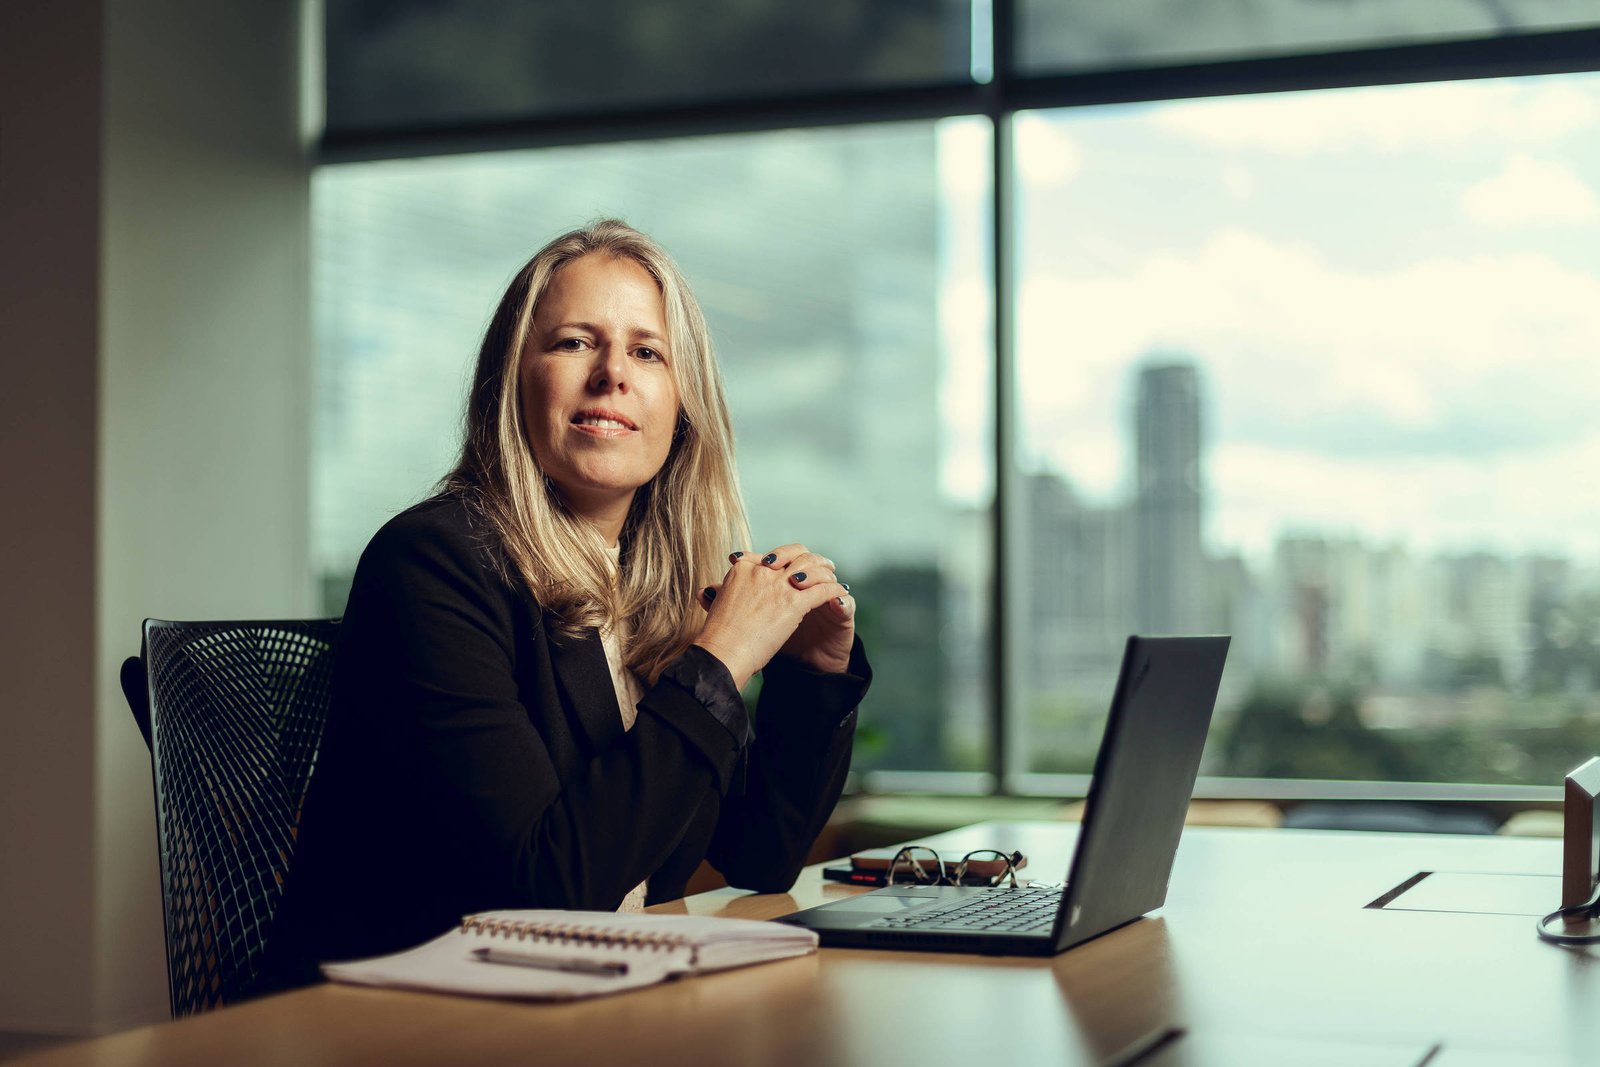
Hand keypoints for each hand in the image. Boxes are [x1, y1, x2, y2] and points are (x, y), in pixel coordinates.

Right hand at [693, 544, 854, 688]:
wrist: (722, 654)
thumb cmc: (717, 637)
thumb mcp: (715, 605)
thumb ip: (718, 593)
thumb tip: (708, 591)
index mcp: (743, 568)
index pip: (770, 557)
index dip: (784, 559)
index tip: (791, 566)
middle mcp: (761, 571)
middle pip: (793, 555)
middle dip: (809, 558)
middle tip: (820, 564)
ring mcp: (778, 585)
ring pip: (811, 568)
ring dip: (825, 570)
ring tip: (832, 575)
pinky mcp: (794, 602)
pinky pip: (822, 590)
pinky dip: (834, 590)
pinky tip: (840, 592)